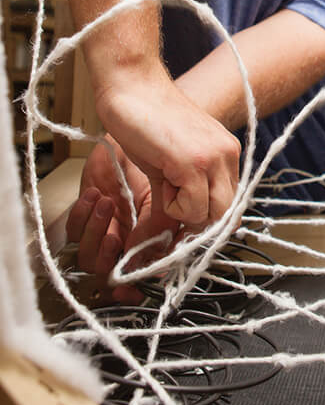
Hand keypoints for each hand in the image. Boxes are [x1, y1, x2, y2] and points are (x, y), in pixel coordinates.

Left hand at [66, 135, 177, 302]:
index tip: (135, 283)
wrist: (139, 120)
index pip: (149, 270)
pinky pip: (75, 232)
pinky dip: (82, 216)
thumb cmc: (163, 148)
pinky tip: (95, 195)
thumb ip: (165, 222)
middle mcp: (132, 235)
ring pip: (91, 257)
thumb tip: (157, 256)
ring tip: (109, 204)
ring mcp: (109, 225)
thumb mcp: (169, 186)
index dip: (141, 281)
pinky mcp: (85, 213)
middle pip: (114, 271)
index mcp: (158, 233)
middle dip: (111, 257)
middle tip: (116, 238)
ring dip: (97, 232)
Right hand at [95, 69, 241, 227]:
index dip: (206, 219)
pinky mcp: (193, 162)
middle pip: (226, 216)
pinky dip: (171, 204)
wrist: (132, 86)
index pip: (232, 205)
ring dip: (182, 211)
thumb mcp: (172, 164)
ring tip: (165, 181)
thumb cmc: (146, 120)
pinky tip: (161, 175)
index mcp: (226, 152)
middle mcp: (227, 154)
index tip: (182, 219)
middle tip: (170, 199)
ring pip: (211, 216)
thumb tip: (176, 238)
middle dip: (196, 220)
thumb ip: (183, 195)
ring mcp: (213, 158)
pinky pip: (191, 207)